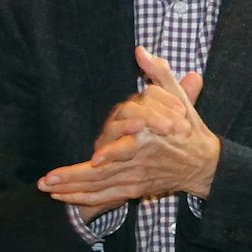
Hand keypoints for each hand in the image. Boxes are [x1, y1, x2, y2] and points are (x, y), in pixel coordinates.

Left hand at [38, 47, 217, 215]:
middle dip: (73, 177)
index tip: (96, 157)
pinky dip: (84, 200)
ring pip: (101, 187)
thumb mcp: (179, 97)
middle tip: (46, 180)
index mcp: (151, 139)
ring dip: (72, 189)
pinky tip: (63, 197)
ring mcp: (137, 179)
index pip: (130, 148)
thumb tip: (140, 51)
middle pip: (104, 173)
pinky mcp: (135, 190)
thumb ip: (159, 73)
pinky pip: (106, 197)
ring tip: (47, 188)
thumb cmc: (190, 129)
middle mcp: (141, 162)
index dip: (113, 153)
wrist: (204, 164)